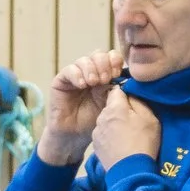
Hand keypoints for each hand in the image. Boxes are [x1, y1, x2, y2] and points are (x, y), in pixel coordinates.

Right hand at [36, 48, 124, 166]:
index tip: (117, 73)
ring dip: (91, 69)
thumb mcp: (111, 104)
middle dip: (104, 64)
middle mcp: (90, 72)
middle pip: (99, 55)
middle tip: (106, 78)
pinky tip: (82, 84)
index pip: (112, 57)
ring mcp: (75, 76)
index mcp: (105, 75)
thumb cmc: (94, 121)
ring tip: (94, 83)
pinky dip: (77, 75)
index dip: (115, 61)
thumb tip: (128, 77)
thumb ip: (118, 90)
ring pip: (84, 60)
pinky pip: (69, 70)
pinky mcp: (61, 81)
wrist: (75, 136)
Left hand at [89, 86, 161, 169]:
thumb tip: (130, 92)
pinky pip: (103, 134)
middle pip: (111, 106)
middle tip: (134, 121)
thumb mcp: (149, 116)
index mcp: (114, 108)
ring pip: (106, 120)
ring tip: (127, 135)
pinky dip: (110, 136)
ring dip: (115, 123)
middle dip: (121, 110)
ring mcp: (97, 132)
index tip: (134, 101)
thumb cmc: (143, 142)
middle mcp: (101, 117)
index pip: (117, 89)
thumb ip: (138, 100)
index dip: (126, 93)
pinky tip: (120, 144)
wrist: (131, 171)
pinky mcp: (95, 145)